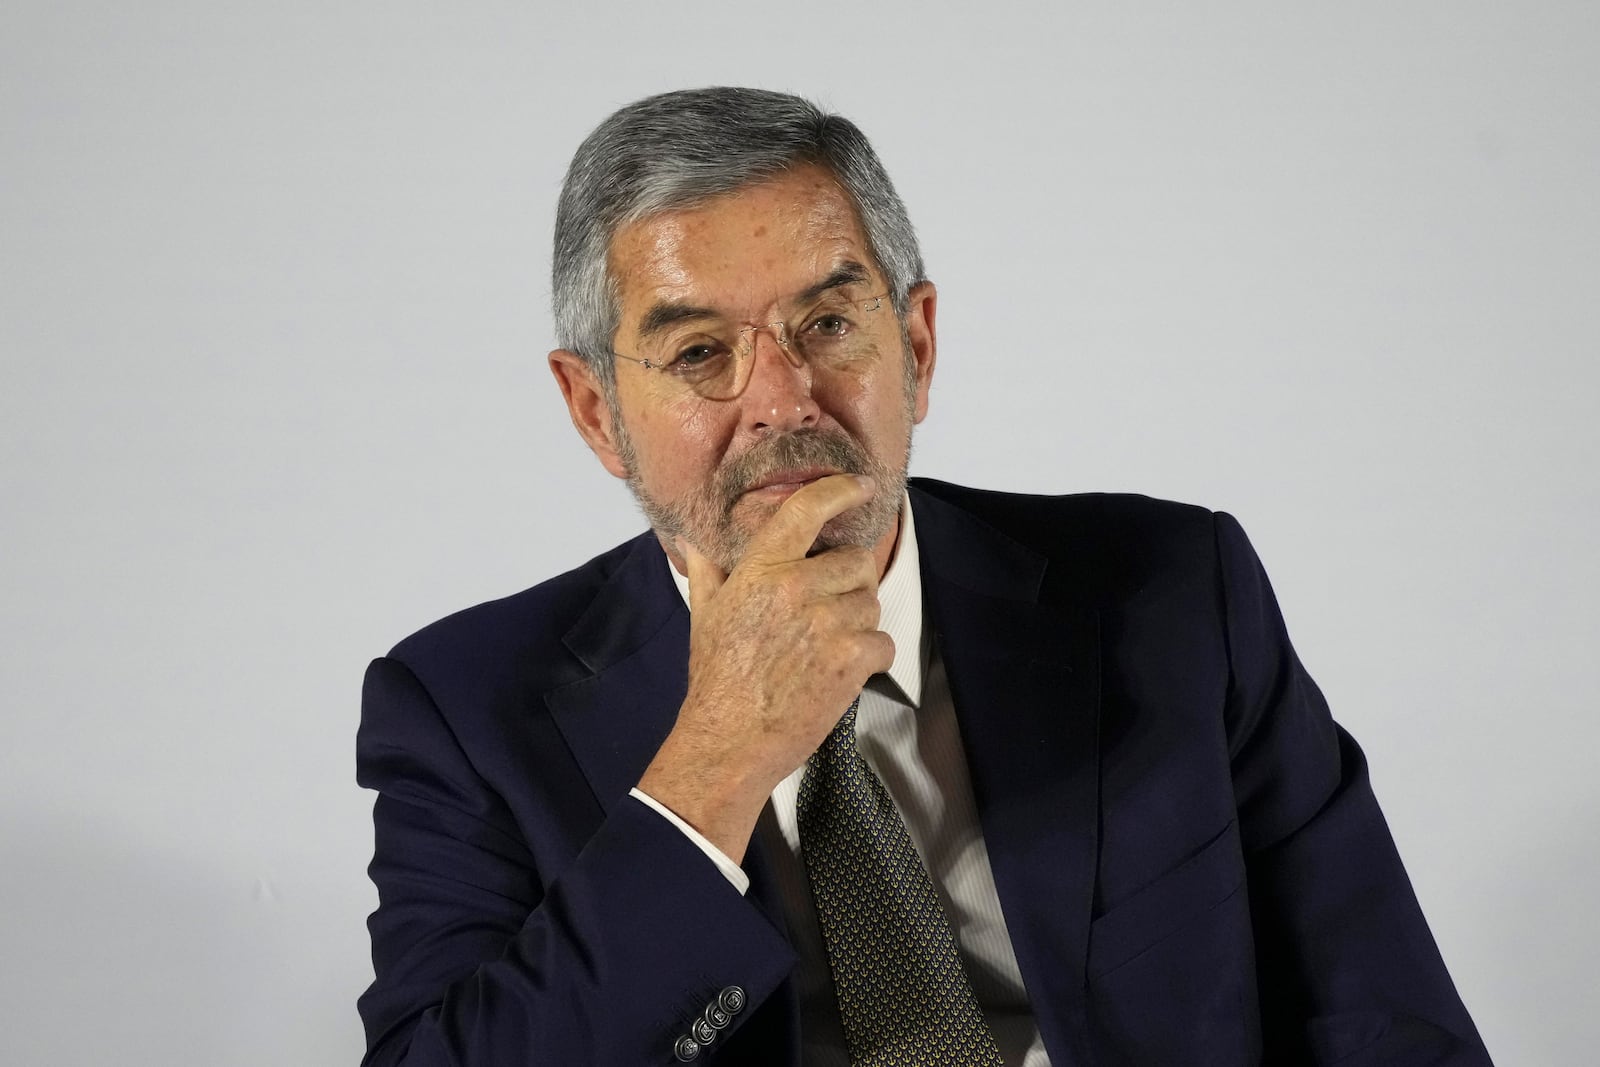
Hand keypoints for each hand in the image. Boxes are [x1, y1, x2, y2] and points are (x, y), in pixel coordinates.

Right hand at [637, 474, 894, 861]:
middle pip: (856, 561)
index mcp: (761, 569)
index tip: (862, 486)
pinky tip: (840, 672)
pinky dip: (871, 657)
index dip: (841, 491)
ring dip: (858, 623)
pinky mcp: (851, 658)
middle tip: (824, 614)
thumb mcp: (706, 616)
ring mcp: (827, 622)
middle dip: (848, 584)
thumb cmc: (716, 679)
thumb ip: (707, 571)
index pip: (807, 510)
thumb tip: (689, 539)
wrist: (728, 740)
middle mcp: (796, 587)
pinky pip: (883, 641)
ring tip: (824, 649)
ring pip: (871, 601)